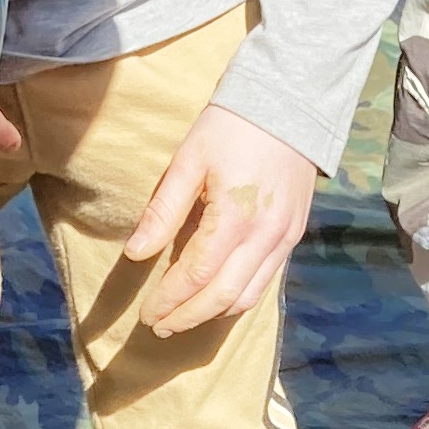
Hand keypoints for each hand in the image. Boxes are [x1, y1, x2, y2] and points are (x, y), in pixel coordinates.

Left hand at [123, 104, 321, 339]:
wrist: (290, 104)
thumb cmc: (232, 125)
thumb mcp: (189, 160)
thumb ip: (163, 210)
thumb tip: (135, 253)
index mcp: (235, 217)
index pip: (197, 275)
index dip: (169, 299)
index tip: (146, 312)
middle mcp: (265, 237)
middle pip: (222, 296)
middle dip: (188, 316)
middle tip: (159, 325)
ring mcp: (284, 239)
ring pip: (248, 296)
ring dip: (213, 314)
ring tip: (184, 317)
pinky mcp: (293, 235)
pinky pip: (265, 280)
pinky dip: (238, 297)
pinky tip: (215, 297)